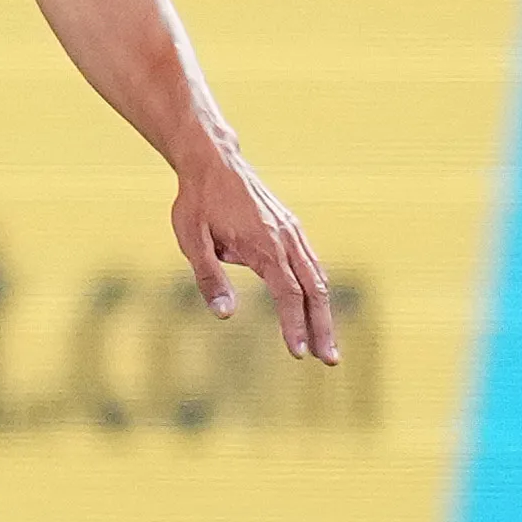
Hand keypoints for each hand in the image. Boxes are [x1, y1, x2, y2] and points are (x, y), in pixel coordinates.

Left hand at [171, 142, 338, 365]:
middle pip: (314, 290)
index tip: (298, 353)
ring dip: (324, 313)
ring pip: (318, 278)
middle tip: (329, 361)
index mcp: (264, 244)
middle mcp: (286, 238)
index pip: (288, 293)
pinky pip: (312, 264)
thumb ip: (208, 277)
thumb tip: (224, 314)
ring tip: (326, 346)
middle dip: (322, 327)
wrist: (214, 161)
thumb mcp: (192, 239)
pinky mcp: (291, 229)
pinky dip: (318, 290)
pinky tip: (317, 311)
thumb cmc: (198, 201)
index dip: (294, 325)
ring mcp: (292, 232)